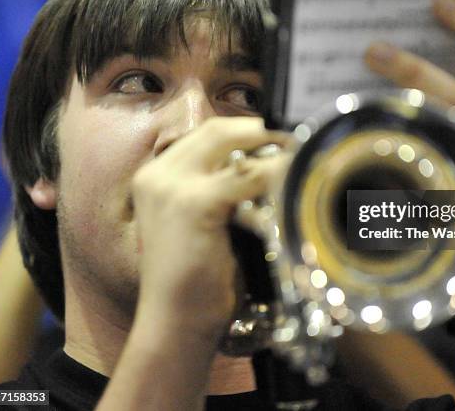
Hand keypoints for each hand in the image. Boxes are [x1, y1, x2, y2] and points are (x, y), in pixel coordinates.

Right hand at [131, 116, 289, 338]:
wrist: (174, 324)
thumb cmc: (193, 279)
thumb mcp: (200, 223)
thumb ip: (219, 190)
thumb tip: (262, 165)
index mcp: (156, 176)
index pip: (205, 134)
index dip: (244, 130)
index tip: (276, 136)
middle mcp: (158, 174)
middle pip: (217, 129)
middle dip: (260, 130)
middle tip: (294, 140)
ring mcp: (172, 186)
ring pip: (233, 146)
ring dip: (271, 149)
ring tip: (298, 157)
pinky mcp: (193, 204)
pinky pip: (246, 176)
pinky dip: (273, 175)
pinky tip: (291, 182)